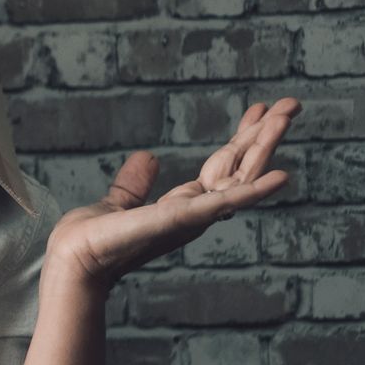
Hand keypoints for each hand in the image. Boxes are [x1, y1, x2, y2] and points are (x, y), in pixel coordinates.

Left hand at [47, 98, 299, 293]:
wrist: (74, 261)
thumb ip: (135, 183)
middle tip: (291, 103)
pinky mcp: (183, 219)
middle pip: (242, 167)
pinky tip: (282, 176)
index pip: (224, 165)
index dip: (243, 137)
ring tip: (288, 114)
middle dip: (266, 135)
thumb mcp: (118, 201)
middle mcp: (197, 211)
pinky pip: (225, 204)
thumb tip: (147, 158)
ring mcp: (194, 216)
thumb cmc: (93, 240)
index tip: (258, 109)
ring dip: (266, 146)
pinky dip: (254, 192)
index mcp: (185, 204)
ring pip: (242, 177)